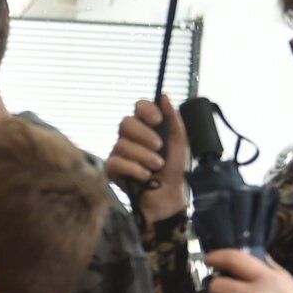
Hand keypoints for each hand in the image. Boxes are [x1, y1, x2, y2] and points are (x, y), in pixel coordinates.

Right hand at [108, 95, 189, 222]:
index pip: (138, 107)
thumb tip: (164, 96)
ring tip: (156, 167)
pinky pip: (116, 162)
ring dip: (144, 156)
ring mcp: (119, 153)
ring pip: (122, 144)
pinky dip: (133, 168)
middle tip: (159, 147)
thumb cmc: (175, 170)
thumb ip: (173, 119)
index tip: (157, 121)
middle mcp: (130, 137)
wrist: (169, 197)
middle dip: (144, 135)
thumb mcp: (180, 143)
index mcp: (147, 127)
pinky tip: (145, 176)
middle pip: (125, 122)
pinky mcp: (112, 170)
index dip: (145, 110)